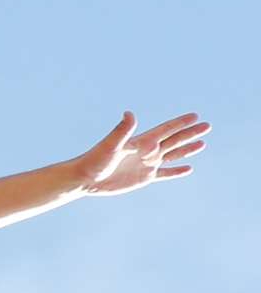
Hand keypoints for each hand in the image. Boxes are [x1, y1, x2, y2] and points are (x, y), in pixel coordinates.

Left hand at [67, 111, 208, 195]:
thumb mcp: (110, 145)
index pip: (165, 130)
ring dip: (187, 150)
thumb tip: (129, 113)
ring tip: (202, 144)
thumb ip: (122, 130)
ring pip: (172, 155)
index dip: (180, 123)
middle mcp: (146, 151)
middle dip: (190, 133)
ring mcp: (146, 164)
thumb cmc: (94, 160)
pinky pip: (165, 174)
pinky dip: (176, 172)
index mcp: (140, 142)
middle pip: (173, 140)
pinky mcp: (144, 178)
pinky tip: (188, 169)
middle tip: (207, 126)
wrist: (85, 178)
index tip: (195, 116)